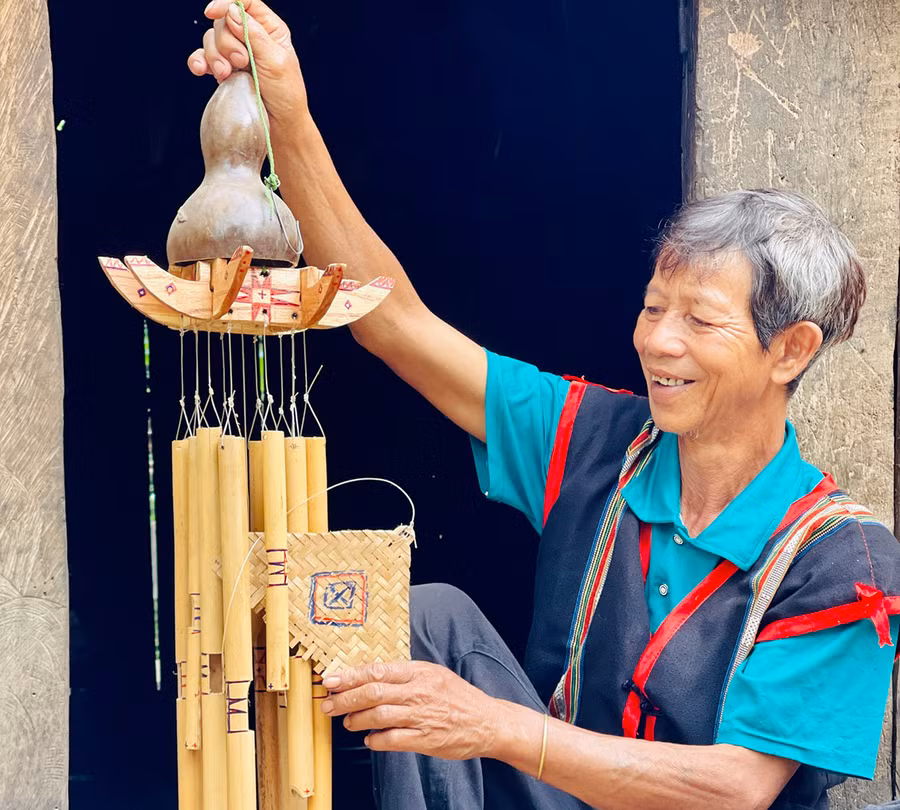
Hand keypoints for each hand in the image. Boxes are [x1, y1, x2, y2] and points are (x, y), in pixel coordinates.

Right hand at [187, 0, 306, 124]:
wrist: (279, 124)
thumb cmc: (286, 94)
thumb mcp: (276, 62)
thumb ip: (254, 35)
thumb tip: (232, 11)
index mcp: (269, 29)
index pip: (244, 2)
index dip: (226, 2)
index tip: (213, 12)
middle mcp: (250, 37)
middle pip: (223, 21)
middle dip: (227, 41)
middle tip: (241, 62)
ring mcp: (235, 53)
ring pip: (211, 39)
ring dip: (214, 55)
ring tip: (226, 74)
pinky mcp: (224, 70)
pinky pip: (202, 57)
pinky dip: (198, 61)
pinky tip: (200, 70)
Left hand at [321, 661, 503, 759]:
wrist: (487, 721)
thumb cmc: (457, 697)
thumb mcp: (433, 675)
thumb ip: (405, 675)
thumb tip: (371, 675)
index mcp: (419, 672)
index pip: (378, 670)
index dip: (350, 675)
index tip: (331, 679)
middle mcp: (419, 691)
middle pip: (373, 692)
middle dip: (345, 698)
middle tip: (328, 704)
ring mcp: (422, 715)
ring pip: (379, 715)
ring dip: (357, 719)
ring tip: (347, 722)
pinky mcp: (426, 739)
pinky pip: (393, 740)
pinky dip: (376, 740)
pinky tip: (370, 739)